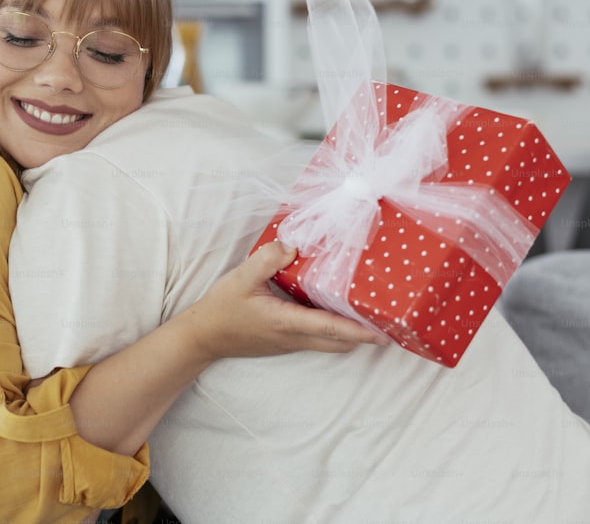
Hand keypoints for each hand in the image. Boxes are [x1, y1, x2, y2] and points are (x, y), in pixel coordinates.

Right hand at [180, 241, 386, 360]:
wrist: (202, 337)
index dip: (360, 330)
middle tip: (386, 321)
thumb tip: (294, 246)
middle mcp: (293, 337)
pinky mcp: (285, 342)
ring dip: (349, 333)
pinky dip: (332, 329)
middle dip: (364, 336)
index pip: (331, 328)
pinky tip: (333, 311)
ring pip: (329, 343)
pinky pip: (316, 338)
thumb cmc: (221, 310)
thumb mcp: (241, 278)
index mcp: (286, 322)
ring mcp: (290, 343)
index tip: (384, 333)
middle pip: (339, 343)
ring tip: (367, 314)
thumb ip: (268, 259)